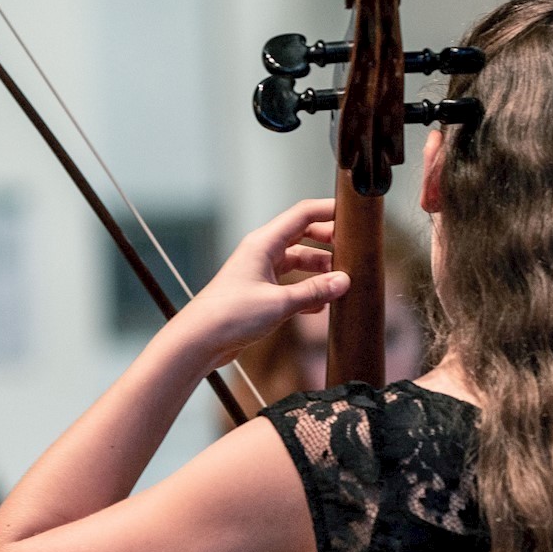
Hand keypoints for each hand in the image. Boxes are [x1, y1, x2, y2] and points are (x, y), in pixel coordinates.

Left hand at [177, 199, 349, 366]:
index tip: (353, 216)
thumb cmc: (230, 315)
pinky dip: (307, 291)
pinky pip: (290, 284)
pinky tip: (321, 305)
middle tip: (352, 252)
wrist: (199, 340)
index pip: (303, 214)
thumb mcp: (279, 302)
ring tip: (341, 282)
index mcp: (264, 243)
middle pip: (302, 235)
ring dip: (319, 270)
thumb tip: (344, 281)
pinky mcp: (260, 292)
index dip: (329, 211)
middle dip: (328, 242)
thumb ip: (314, 290)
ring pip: (298, 262)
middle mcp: (262, 252)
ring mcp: (260, 272)